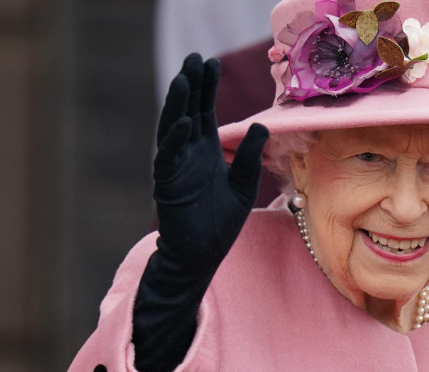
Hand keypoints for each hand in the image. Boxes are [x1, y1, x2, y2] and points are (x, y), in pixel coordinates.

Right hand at [132, 54, 267, 371]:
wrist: (202, 254)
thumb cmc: (220, 221)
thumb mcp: (243, 184)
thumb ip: (249, 156)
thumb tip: (261, 127)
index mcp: (205, 151)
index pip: (205, 112)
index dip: (207, 88)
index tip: (211, 63)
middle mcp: (188, 153)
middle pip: (188, 112)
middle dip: (192, 86)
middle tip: (195, 59)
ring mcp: (175, 167)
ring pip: (173, 128)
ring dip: (178, 105)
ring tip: (184, 79)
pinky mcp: (167, 184)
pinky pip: (168, 157)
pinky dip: (176, 139)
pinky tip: (184, 122)